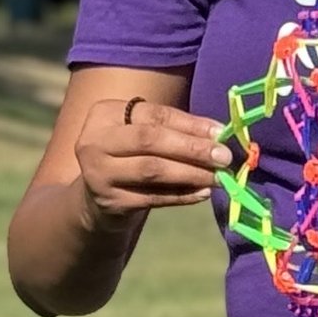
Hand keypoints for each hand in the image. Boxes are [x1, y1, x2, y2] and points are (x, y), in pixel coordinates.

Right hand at [74, 93, 230, 215]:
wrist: (97, 196)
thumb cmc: (130, 156)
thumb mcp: (143, 134)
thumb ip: (175, 129)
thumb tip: (219, 134)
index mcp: (104, 114)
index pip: (154, 115)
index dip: (190, 124)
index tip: (220, 132)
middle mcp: (94, 141)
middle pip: (149, 140)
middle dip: (191, 148)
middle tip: (223, 157)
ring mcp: (99, 174)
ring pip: (152, 170)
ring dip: (191, 173)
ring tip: (218, 177)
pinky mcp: (109, 202)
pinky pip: (153, 197)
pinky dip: (182, 195)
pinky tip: (203, 193)